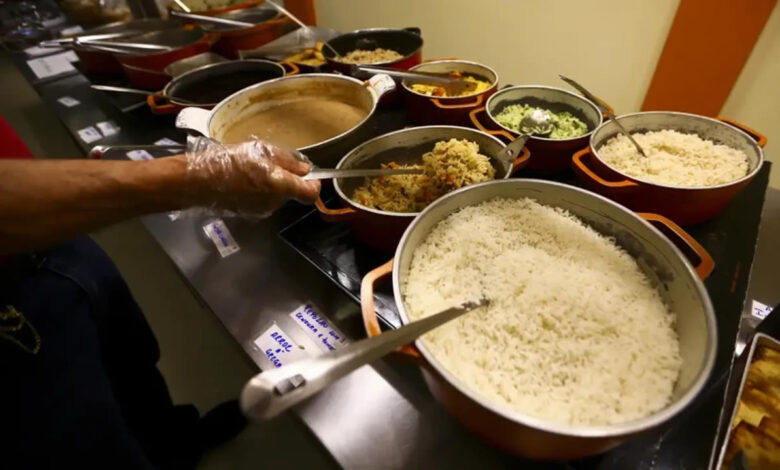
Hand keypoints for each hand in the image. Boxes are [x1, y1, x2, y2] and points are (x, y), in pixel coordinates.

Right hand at [186, 139, 319, 215]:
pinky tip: (240, 181)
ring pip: (274, 196)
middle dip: (284, 179)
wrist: (196, 182)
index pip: (310, 193)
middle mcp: (274, 202)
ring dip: (268, 185)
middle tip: (266, 162)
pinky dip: (256, 192)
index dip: (314, 184)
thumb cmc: (227, 161)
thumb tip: (305, 169)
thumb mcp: (259, 149)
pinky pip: (261, 201)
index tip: (310, 175)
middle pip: (290, 192)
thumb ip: (286, 160)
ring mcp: (262, 210)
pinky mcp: (249, 214)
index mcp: (279, 185)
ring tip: (249, 170)